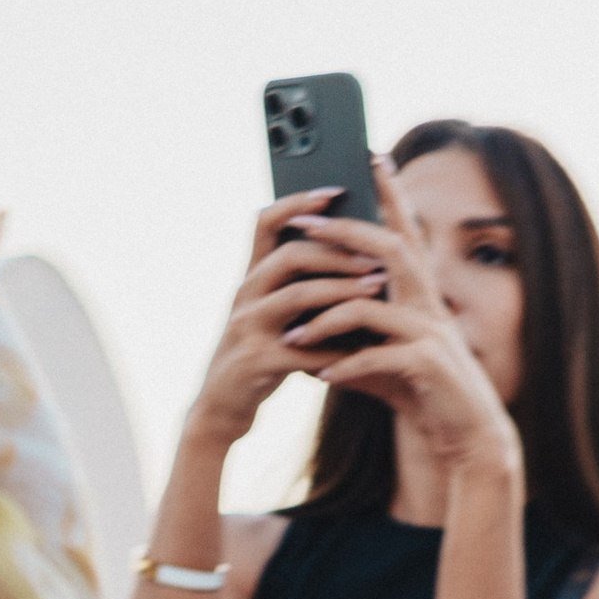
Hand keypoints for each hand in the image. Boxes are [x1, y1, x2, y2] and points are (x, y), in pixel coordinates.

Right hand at [186, 191, 392, 451]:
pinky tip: (364, 350)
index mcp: (251, 276)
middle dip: (337, 253)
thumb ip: (298, 287)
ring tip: (378, 288)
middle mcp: (245, 293)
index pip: (266, 222)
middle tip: (376, 254)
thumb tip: (351, 254)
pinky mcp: (256, 361)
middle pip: (290, 256)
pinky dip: (336, 348)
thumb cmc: (260, 356)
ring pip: (298, 297)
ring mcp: (247, 326)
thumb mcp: (274, 314)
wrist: (221, 408)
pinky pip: (303, 349)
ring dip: (342, 292)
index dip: (298, 202)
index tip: (336, 191)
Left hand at [280, 162, 520, 486]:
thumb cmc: (426, 397)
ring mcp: (431, 336)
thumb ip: (353, 340)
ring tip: (293, 336)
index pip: (405, 234)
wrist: (467, 442)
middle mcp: (429, 307)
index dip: (392, 193)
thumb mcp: (384, 360)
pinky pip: (377, 356)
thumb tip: (309, 328)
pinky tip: (321, 377)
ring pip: (371, 305)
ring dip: (326, 316)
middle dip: (345, 232)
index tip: (371, 155)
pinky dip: (345, 365)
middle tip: (304, 222)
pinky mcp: (428, 368)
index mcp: (421, 297)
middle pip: (390, 249)